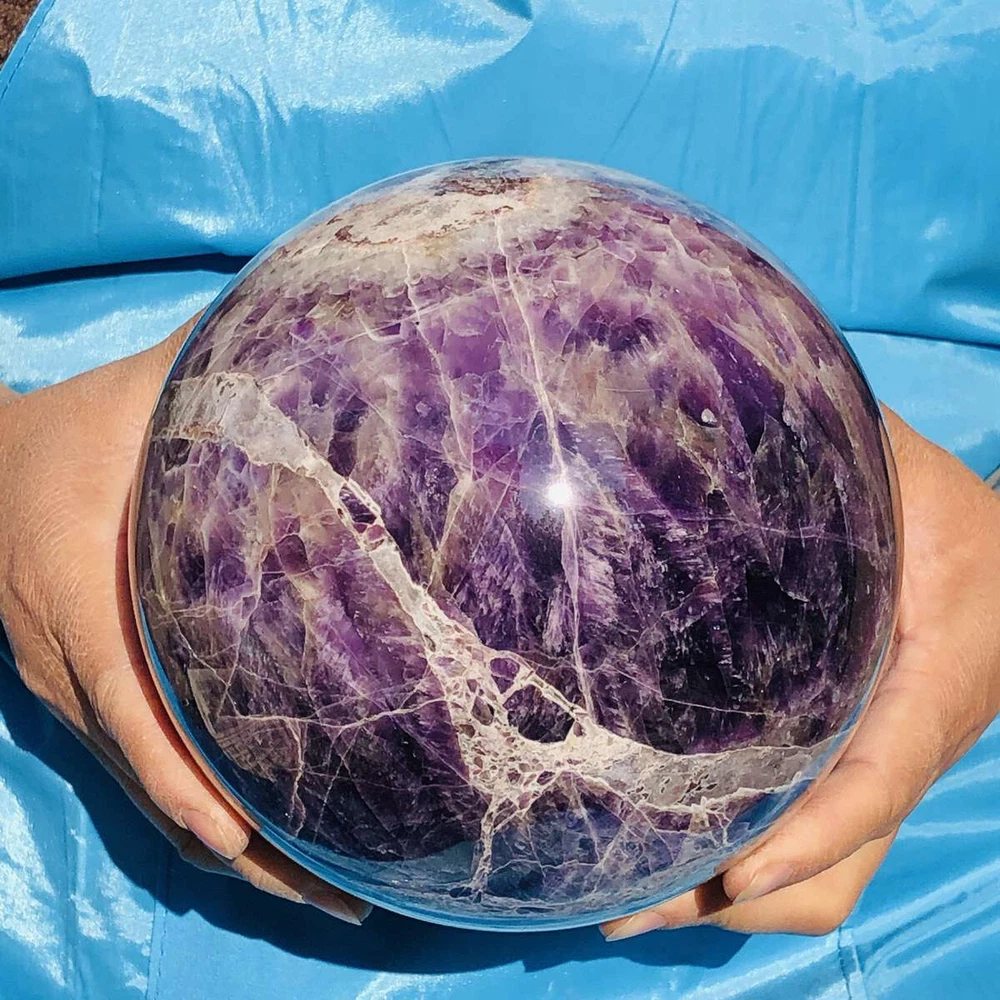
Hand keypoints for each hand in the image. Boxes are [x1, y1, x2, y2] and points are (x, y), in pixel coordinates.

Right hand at [0, 319, 368, 924]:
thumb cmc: (74, 428)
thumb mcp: (145, 392)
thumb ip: (224, 373)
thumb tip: (327, 343)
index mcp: (75, 594)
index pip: (127, 705)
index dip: (179, 778)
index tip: (243, 837)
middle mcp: (69, 665)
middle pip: (150, 778)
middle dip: (238, 846)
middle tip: (337, 891)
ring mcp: (74, 692)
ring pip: (150, 792)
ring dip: (229, 848)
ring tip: (322, 888)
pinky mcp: (88, 696)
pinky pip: (147, 771)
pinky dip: (201, 815)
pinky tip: (266, 840)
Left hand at [603, 410, 999, 939]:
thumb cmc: (954, 511)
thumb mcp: (902, 475)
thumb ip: (830, 465)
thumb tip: (705, 441)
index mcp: (932, 686)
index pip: (876, 785)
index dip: (809, 837)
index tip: (728, 872)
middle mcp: (907, 750)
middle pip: (841, 866)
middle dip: (742, 895)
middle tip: (627, 895)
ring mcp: (882, 768)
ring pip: (830, 874)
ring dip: (739, 895)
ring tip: (631, 887)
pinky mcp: (860, 763)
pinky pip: (817, 841)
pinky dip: (756, 859)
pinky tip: (677, 842)